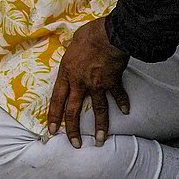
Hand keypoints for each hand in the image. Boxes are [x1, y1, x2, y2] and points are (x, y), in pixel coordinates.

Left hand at [46, 17, 130, 147]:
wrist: (108, 34)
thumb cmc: (88, 35)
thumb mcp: (71, 45)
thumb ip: (71, 56)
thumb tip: (72, 54)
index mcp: (66, 74)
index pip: (56, 100)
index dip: (54, 117)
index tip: (52, 130)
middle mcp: (80, 83)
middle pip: (73, 111)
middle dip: (73, 130)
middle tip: (75, 144)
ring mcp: (97, 84)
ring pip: (97, 110)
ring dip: (100, 127)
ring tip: (101, 140)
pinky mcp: (113, 81)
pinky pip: (118, 95)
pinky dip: (122, 103)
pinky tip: (125, 111)